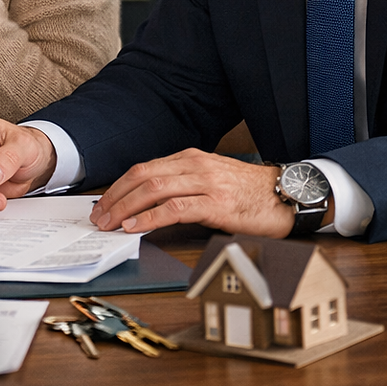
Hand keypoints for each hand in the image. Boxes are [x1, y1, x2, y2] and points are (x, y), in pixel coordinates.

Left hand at [89, 150, 294, 237]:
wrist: (288, 195)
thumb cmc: (249, 192)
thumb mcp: (211, 180)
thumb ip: (182, 185)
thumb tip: (147, 204)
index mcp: (190, 158)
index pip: (143, 168)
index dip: (118, 187)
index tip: (103, 203)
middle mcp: (195, 166)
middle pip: (142, 176)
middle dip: (114, 197)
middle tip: (98, 216)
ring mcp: (206, 183)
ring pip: (153, 190)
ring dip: (125, 208)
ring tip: (110, 223)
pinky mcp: (216, 204)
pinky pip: (175, 209)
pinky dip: (150, 218)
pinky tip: (136, 227)